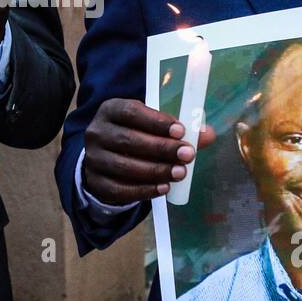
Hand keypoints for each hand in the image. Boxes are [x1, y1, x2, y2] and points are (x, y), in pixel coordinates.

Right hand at [81, 98, 215, 205]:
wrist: (106, 159)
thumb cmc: (135, 135)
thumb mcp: (152, 126)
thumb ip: (179, 131)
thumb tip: (208, 134)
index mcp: (110, 110)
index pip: (131, 112)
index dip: (156, 121)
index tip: (181, 131)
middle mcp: (96, 132)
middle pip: (128, 140)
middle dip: (161, 149)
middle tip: (188, 155)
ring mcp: (93, 159)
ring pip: (124, 167)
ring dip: (156, 170)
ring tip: (180, 173)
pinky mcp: (95, 182)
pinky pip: (120, 189)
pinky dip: (144, 190)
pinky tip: (164, 188)